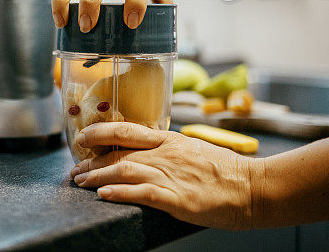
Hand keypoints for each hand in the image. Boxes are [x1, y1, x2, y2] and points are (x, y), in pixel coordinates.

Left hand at [69, 122, 254, 229]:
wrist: (253, 187)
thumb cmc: (226, 171)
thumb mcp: (192, 149)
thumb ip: (167, 149)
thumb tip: (144, 151)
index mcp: (169, 140)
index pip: (125, 129)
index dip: (99, 133)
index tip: (83, 139)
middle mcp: (166, 153)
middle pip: (118, 152)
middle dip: (91, 162)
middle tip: (75, 171)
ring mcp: (171, 174)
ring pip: (124, 169)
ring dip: (98, 176)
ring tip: (81, 183)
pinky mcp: (178, 198)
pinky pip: (143, 192)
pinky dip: (120, 193)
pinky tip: (104, 195)